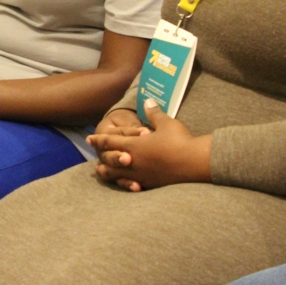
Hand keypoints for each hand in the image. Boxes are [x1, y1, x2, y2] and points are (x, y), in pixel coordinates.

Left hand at [87, 99, 210, 190]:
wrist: (195, 163)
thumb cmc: (180, 140)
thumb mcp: (166, 123)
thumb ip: (154, 113)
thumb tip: (148, 100)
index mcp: (134, 145)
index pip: (111, 141)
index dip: (99, 140)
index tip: (90, 139)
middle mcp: (133, 161)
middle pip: (110, 160)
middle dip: (101, 157)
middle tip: (93, 158)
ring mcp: (141, 175)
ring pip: (118, 175)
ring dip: (108, 173)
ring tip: (101, 172)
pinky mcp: (151, 184)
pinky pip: (133, 184)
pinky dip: (125, 183)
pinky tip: (124, 184)